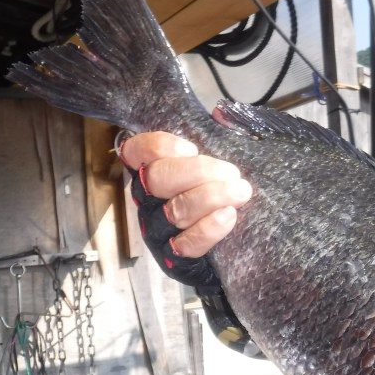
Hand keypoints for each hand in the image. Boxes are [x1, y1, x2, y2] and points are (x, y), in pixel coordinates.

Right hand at [118, 131, 251, 257]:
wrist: (235, 254)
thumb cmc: (224, 199)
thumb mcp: (222, 165)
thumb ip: (222, 136)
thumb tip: (222, 113)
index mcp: (154, 174)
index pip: (135, 153)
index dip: (157, 146)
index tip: (191, 148)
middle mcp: (150, 202)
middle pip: (158, 180)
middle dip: (197, 172)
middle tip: (232, 172)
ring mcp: (159, 233)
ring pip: (176, 210)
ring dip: (210, 197)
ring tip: (240, 191)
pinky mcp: (175, 260)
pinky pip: (187, 244)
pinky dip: (209, 229)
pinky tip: (228, 216)